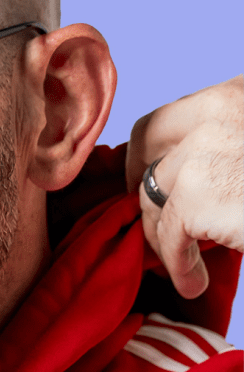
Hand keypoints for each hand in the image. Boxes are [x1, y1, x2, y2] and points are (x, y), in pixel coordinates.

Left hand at [126, 75, 242, 298]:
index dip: (153, 149)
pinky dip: (176, 261)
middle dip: (138, 176)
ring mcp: (205, 149)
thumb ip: (226, 145)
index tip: (151, 176)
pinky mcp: (200, 193)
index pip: (171, 115)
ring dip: (161, 230)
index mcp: (238, 91)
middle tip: (148, 211)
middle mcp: (219, 108)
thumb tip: (172, 175)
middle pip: (146, 138)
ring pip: (153, 190)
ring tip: (181, 261)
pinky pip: (168, 231)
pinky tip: (193, 280)